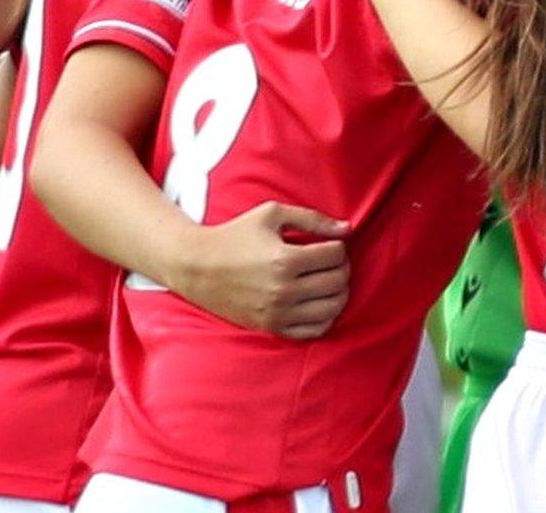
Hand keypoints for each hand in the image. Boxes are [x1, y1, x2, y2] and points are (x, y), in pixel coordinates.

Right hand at [166, 201, 350, 338]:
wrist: (196, 267)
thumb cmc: (235, 235)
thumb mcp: (272, 215)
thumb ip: (313, 219)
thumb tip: (348, 229)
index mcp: (285, 260)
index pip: (336, 255)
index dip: (338, 246)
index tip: (328, 244)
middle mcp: (283, 290)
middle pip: (338, 281)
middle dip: (341, 268)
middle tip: (330, 262)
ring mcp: (277, 312)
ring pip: (332, 308)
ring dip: (339, 292)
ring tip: (328, 280)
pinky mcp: (271, 327)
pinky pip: (315, 330)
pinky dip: (326, 317)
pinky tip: (319, 302)